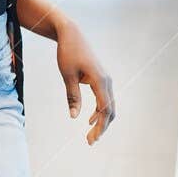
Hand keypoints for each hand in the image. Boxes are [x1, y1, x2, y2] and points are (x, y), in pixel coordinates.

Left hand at [55, 19, 115, 143]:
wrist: (71, 34)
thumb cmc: (67, 53)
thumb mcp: (67, 75)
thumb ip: (72, 96)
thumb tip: (74, 117)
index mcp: (100, 80)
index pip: (104, 109)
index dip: (100, 127)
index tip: (92, 139)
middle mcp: (106, 81)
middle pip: (110, 110)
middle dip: (102, 127)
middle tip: (90, 142)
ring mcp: (105, 79)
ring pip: (108, 105)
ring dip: (101, 121)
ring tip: (91, 135)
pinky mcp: (100, 78)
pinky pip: (104, 99)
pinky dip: (100, 111)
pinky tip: (90, 120)